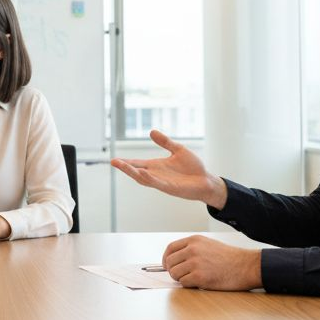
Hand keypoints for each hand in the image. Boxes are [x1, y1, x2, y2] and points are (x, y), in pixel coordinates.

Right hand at [110, 129, 227, 208]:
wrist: (207, 180)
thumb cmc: (193, 167)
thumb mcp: (178, 150)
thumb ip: (165, 142)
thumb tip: (151, 131)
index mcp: (156, 166)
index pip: (138, 163)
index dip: (127, 162)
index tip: (114, 160)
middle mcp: (156, 174)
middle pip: (136, 171)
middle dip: (125, 167)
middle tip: (113, 162)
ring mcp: (162, 182)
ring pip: (143, 178)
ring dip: (132, 172)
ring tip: (121, 165)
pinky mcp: (170, 187)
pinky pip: (157, 183)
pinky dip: (149, 178)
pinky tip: (142, 172)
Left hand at [162, 235, 261, 290]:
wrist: (246, 266)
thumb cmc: (231, 258)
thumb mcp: (209, 245)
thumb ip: (192, 249)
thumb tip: (177, 260)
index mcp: (194, 240)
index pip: (170, 248)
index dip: (166, 259)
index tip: (167, 265)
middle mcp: (192, 250)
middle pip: (170, 262)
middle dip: (173, 271)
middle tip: (181, 276)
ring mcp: (195, 263)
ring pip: (174, 273)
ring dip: (181, 279)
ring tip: (193, 279)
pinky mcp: (199, 276)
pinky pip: (184, 283)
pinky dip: (189, 285)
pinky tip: (200, 283)